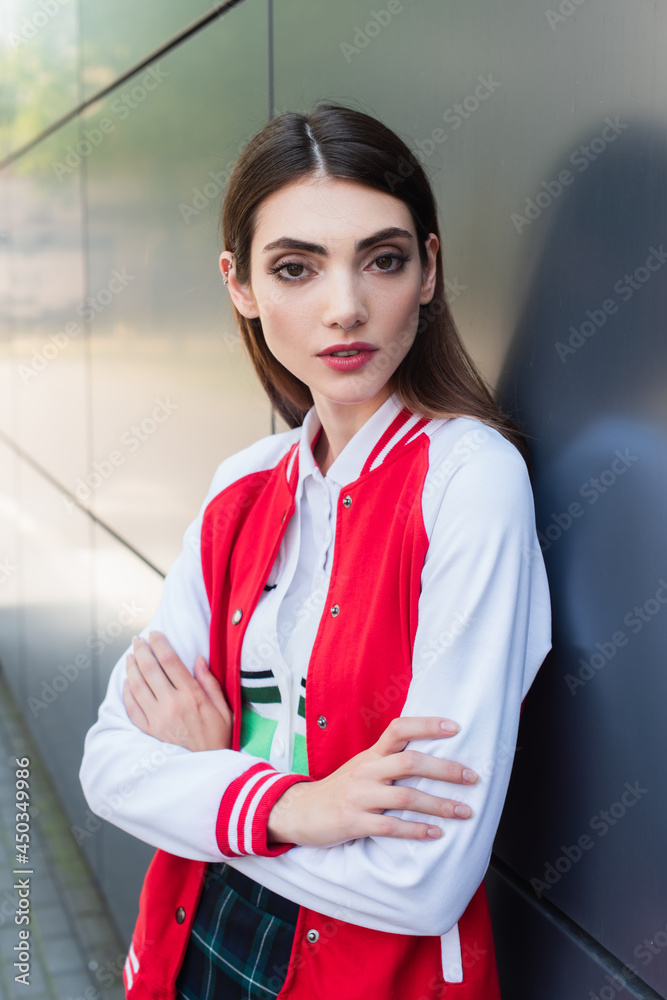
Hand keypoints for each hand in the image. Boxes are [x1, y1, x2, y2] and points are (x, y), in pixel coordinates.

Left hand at [122, 631, 232, 750]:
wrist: (207, 768)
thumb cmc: (218, 737)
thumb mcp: (224, 708)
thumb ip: (210, 682)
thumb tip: (198, 659)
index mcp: (192, 696)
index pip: (170, 661)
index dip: (160, 644)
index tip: (155, 634)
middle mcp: (171, 705)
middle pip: (150, 669)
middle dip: (142, 650)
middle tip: (137, 640)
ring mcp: (157, 719)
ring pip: (137, 686)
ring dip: (131, 668)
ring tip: (130, 656)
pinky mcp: (149, 731)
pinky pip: (132, 708)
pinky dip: (127, 692)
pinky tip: (127, 682)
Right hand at [267, 716, 478, 846]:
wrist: (297, 812)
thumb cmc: (338, 790)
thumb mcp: (361, 768)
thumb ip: (388, 761)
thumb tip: (429, 757)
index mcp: (370, 755)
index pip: (399, 729)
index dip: (427, 725)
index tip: (455, 727)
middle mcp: (366, 771)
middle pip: (410, 762)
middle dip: (445, 770)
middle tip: (472, 777)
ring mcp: (359, 796)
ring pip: (405, 797)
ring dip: (439, 805)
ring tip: (464, 812)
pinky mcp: (352, 822)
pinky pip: (389, 827)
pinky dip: (416, 831)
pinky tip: (435, 834)